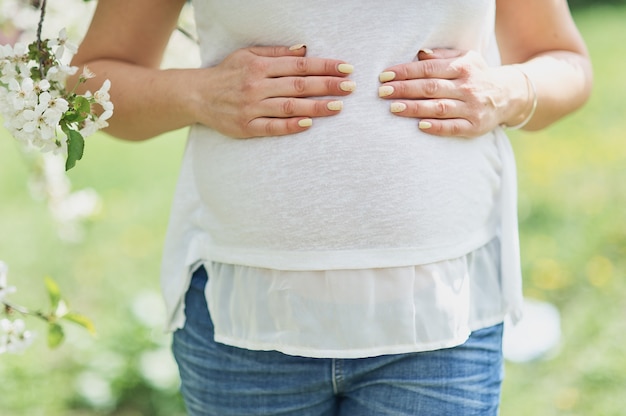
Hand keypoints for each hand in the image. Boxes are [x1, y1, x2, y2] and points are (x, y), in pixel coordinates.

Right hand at [192, 45, 355, 137]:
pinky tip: (308, 124)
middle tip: (350, 87)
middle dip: (326, 85)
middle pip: (298, 85)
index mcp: (259, 66)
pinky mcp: (246, 127)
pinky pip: (272, 127)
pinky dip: (290, 126)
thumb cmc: (227, 73)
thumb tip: (304, 50)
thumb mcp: (248, 55)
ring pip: (289, 107)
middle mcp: (256, 85)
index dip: (324, 66)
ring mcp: (251, 108)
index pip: (299, 65)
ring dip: (315, 107)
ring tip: (338, 106)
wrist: (197, 95)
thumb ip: (276, 53)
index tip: (345, 68)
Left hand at [378, 48, 522, 137]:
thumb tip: (419, 54)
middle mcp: (467, 87)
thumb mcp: (465, 59)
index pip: (428, 69)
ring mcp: (471, 108)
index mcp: (462, 67)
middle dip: (405, 89)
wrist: (508, 95)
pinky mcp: (474, 126)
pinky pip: (453, 127)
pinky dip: (436, 127)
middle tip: (382, 92)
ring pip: (439, 108)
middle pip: (431, 88)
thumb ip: (442, 56)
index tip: (385, 76)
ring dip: (415, 108)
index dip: (406, 72)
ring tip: (393, 108)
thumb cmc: (476, 75)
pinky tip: (419, 126)